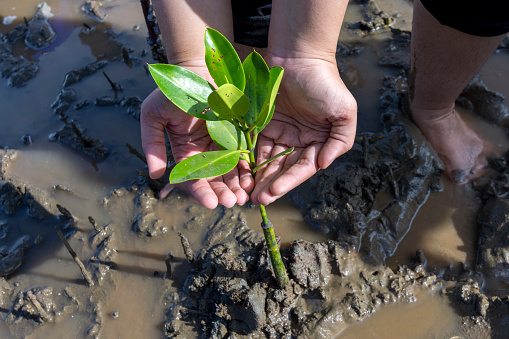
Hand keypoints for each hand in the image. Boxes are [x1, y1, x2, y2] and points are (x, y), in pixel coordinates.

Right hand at [141, 76, 253, 208]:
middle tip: (232, 203)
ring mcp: (222, 146)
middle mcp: (204, 154)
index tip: (209, 203)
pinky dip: (246, 170)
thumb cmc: (172, 91)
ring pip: (230, 172)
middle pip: (214, 180)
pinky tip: (251, 181)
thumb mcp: (153, 115)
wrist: (196, 70)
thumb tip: (156, 174)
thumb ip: (153, 144)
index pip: (192, 178)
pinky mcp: (237, 137)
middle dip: (222, 193)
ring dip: (236, 187)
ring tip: (243, 198)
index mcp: (184, 153)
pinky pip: (243, 157)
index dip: (200, 192)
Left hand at [250, 56, 356, 205]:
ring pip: (268, 161)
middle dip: (271, 185)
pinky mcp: (263, 124)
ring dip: (259, 177)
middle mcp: (299, 142)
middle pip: (283, 169)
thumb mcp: (343, 111)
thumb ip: (340, 141)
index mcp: (318, 142)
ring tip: (248, 192)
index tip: (274, 193)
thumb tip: (324, 165)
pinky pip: (255, 145)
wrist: (298, 55)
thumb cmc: (324, 82)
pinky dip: (249, 159)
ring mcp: (280, 133)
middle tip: (258, 200)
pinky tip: (241, 172)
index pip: (302, 168)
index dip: (289, 181)